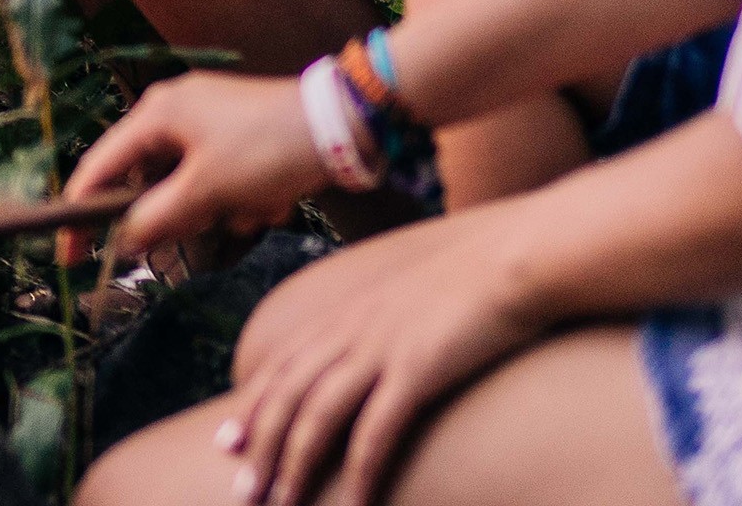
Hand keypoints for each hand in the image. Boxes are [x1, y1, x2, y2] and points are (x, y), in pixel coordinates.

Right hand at [65, 67, 330, 264]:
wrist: (344, 123)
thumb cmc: (266, 150)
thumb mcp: (207, 190)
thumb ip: (157, 217)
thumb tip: (124, 240)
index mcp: (156, 115)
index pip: (99, 167)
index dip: (81, 212)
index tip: (71, 255)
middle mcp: (174, 110)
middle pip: (151, 180)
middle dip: (184, 212)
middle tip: (211, 223)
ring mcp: (208, 118)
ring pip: (190, 185)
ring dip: (220, 208)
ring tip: (256, 206)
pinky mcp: (238, 131)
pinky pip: (220, 176)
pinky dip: (240, 196)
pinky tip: (272, 197)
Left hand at [223, 216, 547, 505]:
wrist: (513, 260)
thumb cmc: (471, 285)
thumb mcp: (406, 300)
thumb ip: (377, 326)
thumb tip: (369, 359)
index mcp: (343, 314)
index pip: (279, 366)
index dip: (250, 406)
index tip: (227, 442)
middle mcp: (349, 332)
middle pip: (286, 397)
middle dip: (260, 448)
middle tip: (245, 493)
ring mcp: (379, 350)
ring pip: (317, 417)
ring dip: (295, 466)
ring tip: (282, 505)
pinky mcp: (416, 370)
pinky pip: (376, 430)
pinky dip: (360, 470)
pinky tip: (355, 502)